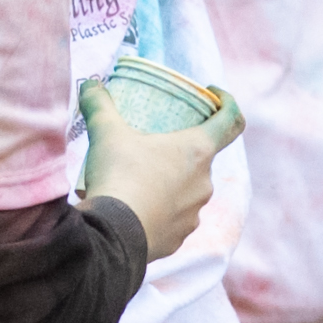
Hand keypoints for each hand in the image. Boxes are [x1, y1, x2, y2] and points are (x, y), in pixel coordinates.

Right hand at [79, 78, 244, 261]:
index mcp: (197, 151)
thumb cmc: (119, 175)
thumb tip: (91, 85)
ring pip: (186, 189)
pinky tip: (134, 207)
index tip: (212, 94)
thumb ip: (99, 104)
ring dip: (167, 180)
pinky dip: (159, 208)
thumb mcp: (106, 132)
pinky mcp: (180, 237)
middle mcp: (205, 182)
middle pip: (202, 156)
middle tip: (151, 142)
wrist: (114, 234)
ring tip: (135, 177)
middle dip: (179, 147)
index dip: (226, 102)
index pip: (231, 120)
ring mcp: (195, 213)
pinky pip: (174, 216)